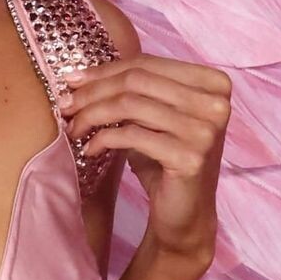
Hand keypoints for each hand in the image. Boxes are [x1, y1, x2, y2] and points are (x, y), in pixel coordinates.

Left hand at [58, 54, 229, 265]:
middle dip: (93, 92)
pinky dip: (102, 140)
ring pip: (131, 105)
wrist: (185, 214)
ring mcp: (207, 130)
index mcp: (214, 83)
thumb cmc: (165, 160)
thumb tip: (77, 75)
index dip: (104, 70)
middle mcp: (216, 103)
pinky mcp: (191, 157)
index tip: (71, 80)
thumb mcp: (151, 117)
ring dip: (92, 115)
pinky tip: (89, 150)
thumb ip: (131, 91)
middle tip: (64, 104)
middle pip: (137, 82)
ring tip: (73, 128)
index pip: (148, 65)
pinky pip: (131, 135)